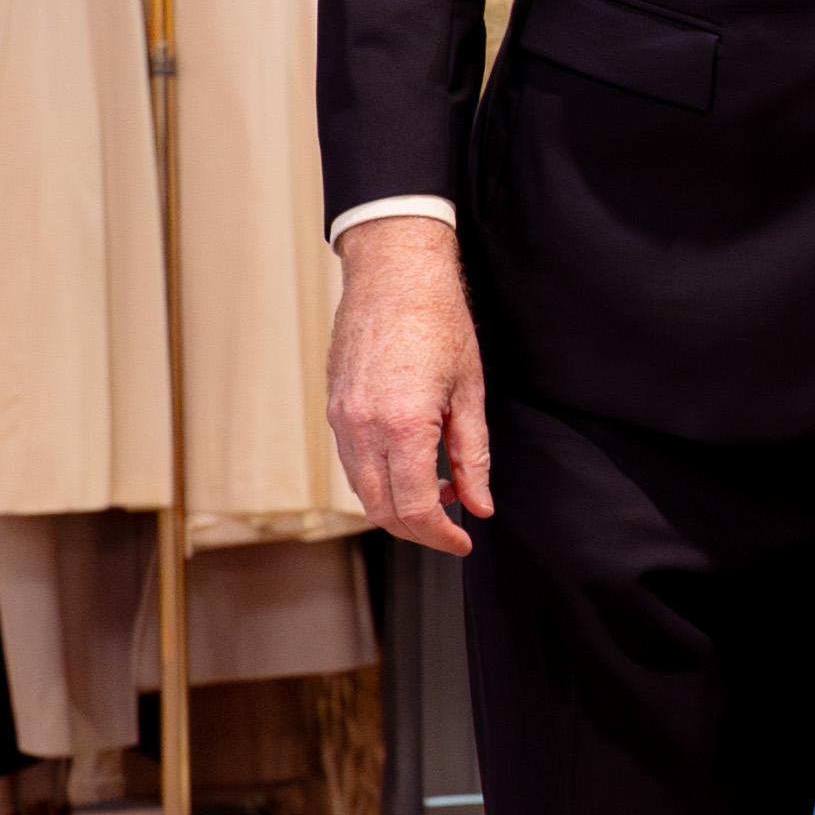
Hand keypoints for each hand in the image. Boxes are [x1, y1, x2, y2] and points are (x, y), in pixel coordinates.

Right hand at [327, 214, 493, 554]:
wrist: (395, 274)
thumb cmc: (438, 322)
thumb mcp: (470, 393)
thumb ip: (473, 455)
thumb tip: (480, 504)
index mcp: (402, 425)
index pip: (416, 508)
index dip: (442, 536)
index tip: (464, 540)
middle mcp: (362, 427)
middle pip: (382, 510)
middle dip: (419, 530)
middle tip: (454, 525)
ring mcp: (341, 419)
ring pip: (362, 490)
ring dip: (398, 506)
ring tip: (440, 490)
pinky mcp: (334, 408)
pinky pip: (352, 463)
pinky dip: (380, 479)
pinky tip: (412, 465)